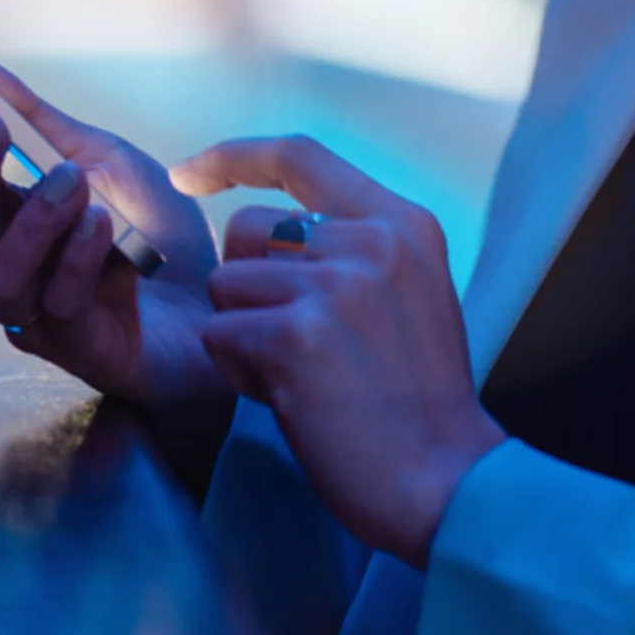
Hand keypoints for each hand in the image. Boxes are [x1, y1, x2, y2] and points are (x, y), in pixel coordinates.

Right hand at [0, 18, 225, 416]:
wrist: (219, 304)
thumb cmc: (153, 233)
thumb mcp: (100, 157)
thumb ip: (37, 121)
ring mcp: (31, 309)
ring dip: (35, 215)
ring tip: (75, 181)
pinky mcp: (74, 347)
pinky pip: (58, 302)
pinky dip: (80, 257)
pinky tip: (105, 229)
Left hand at [171, 135, 505, 567]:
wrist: (447, 480)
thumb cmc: (420, 399)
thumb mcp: (411, 290)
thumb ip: (356, 248)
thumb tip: (275, 231)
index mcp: (401, 222)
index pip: (300, 154)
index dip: (234, 157)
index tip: (187, 172)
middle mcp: (370, 240)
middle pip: (246, 226)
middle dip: (245, 283)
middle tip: (292, 340)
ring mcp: (335, 285)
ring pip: (226, 284)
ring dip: (243, 334)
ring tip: (297, 375)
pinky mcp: (297, 336)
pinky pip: (220, 335)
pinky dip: (238, 372)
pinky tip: (288, 399)